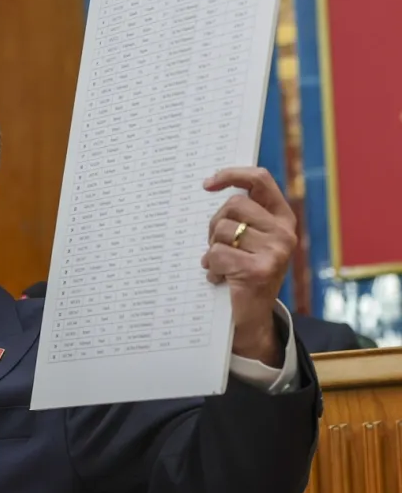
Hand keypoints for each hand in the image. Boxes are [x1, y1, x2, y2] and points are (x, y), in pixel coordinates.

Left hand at [201, 167, 297, 366]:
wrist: (252, 317)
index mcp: (282, 218)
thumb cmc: (244, 271)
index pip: (260, 180)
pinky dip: (212, 267)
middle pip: (233, 205)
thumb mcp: (248, 240)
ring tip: (222, 265)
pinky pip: (218, 254)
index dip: (232, 174)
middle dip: (215, 224)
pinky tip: (221, 278)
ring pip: (222, 229)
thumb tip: (211, 183)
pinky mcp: (260, 270)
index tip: (208, 184)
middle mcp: (284, 232)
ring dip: (213, 248)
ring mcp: (276, 251)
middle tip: (217, 245)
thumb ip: (241, 216)